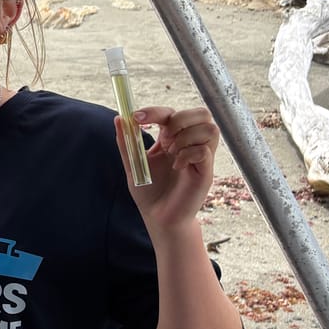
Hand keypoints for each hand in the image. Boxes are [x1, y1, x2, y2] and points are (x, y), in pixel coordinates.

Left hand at [120, 106, 219, 230]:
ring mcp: (200, 157)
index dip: (156, 111)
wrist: (158, 217)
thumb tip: (119, 118)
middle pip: (201, 113)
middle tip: (164, 139)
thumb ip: (126, 142)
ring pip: (209, 128)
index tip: (137, 118)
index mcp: (172, 139)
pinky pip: (205, 151)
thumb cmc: (149, 192)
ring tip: (172, 153)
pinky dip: (188, 154)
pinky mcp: (205, 172)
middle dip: (180, 119)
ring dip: (186, 136)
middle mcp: (190, 144)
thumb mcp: (133, 164)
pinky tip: (177, 167)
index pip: (172, 113)